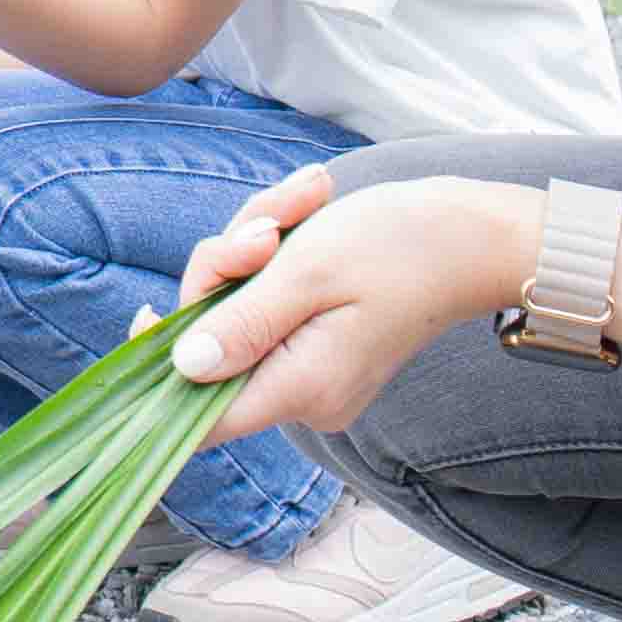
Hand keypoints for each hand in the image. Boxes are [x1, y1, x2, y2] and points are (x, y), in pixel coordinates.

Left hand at [162, 168, 550, 447]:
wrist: (476, 232)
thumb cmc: (402, 245)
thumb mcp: (308, 272)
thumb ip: (241, 322)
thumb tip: (181, 366)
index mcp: (301, 387)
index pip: (202, 418)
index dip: (160, 372)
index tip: (144, 316)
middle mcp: (307, 394)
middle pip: (216, 342)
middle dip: (227, 268)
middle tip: (268, 225)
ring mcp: (315, 369)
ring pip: (241, 307)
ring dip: (257, 245)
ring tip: (304, 203)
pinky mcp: (323, 341)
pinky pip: (271, 299)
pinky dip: (280, 252)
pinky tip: (309, 210)